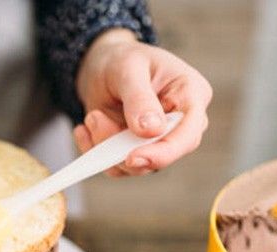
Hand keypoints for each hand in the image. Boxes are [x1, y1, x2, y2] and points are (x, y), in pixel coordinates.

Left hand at [73, 29, 212, 176]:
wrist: (101, 66)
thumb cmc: (122, 59)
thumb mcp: (128, 68)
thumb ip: (140, 98)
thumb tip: (151, 130)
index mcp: (191, 96)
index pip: (188, 134)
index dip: (165, 152)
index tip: (133, 157)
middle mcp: (180, 124)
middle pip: (163, 155)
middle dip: (123, 146)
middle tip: (94, 118)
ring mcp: (159, 141)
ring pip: (136, 165)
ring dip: (105, 145)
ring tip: (93, 115)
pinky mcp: (137, 151)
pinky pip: (116, 167)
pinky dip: (96, 150)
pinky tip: (86, 129)